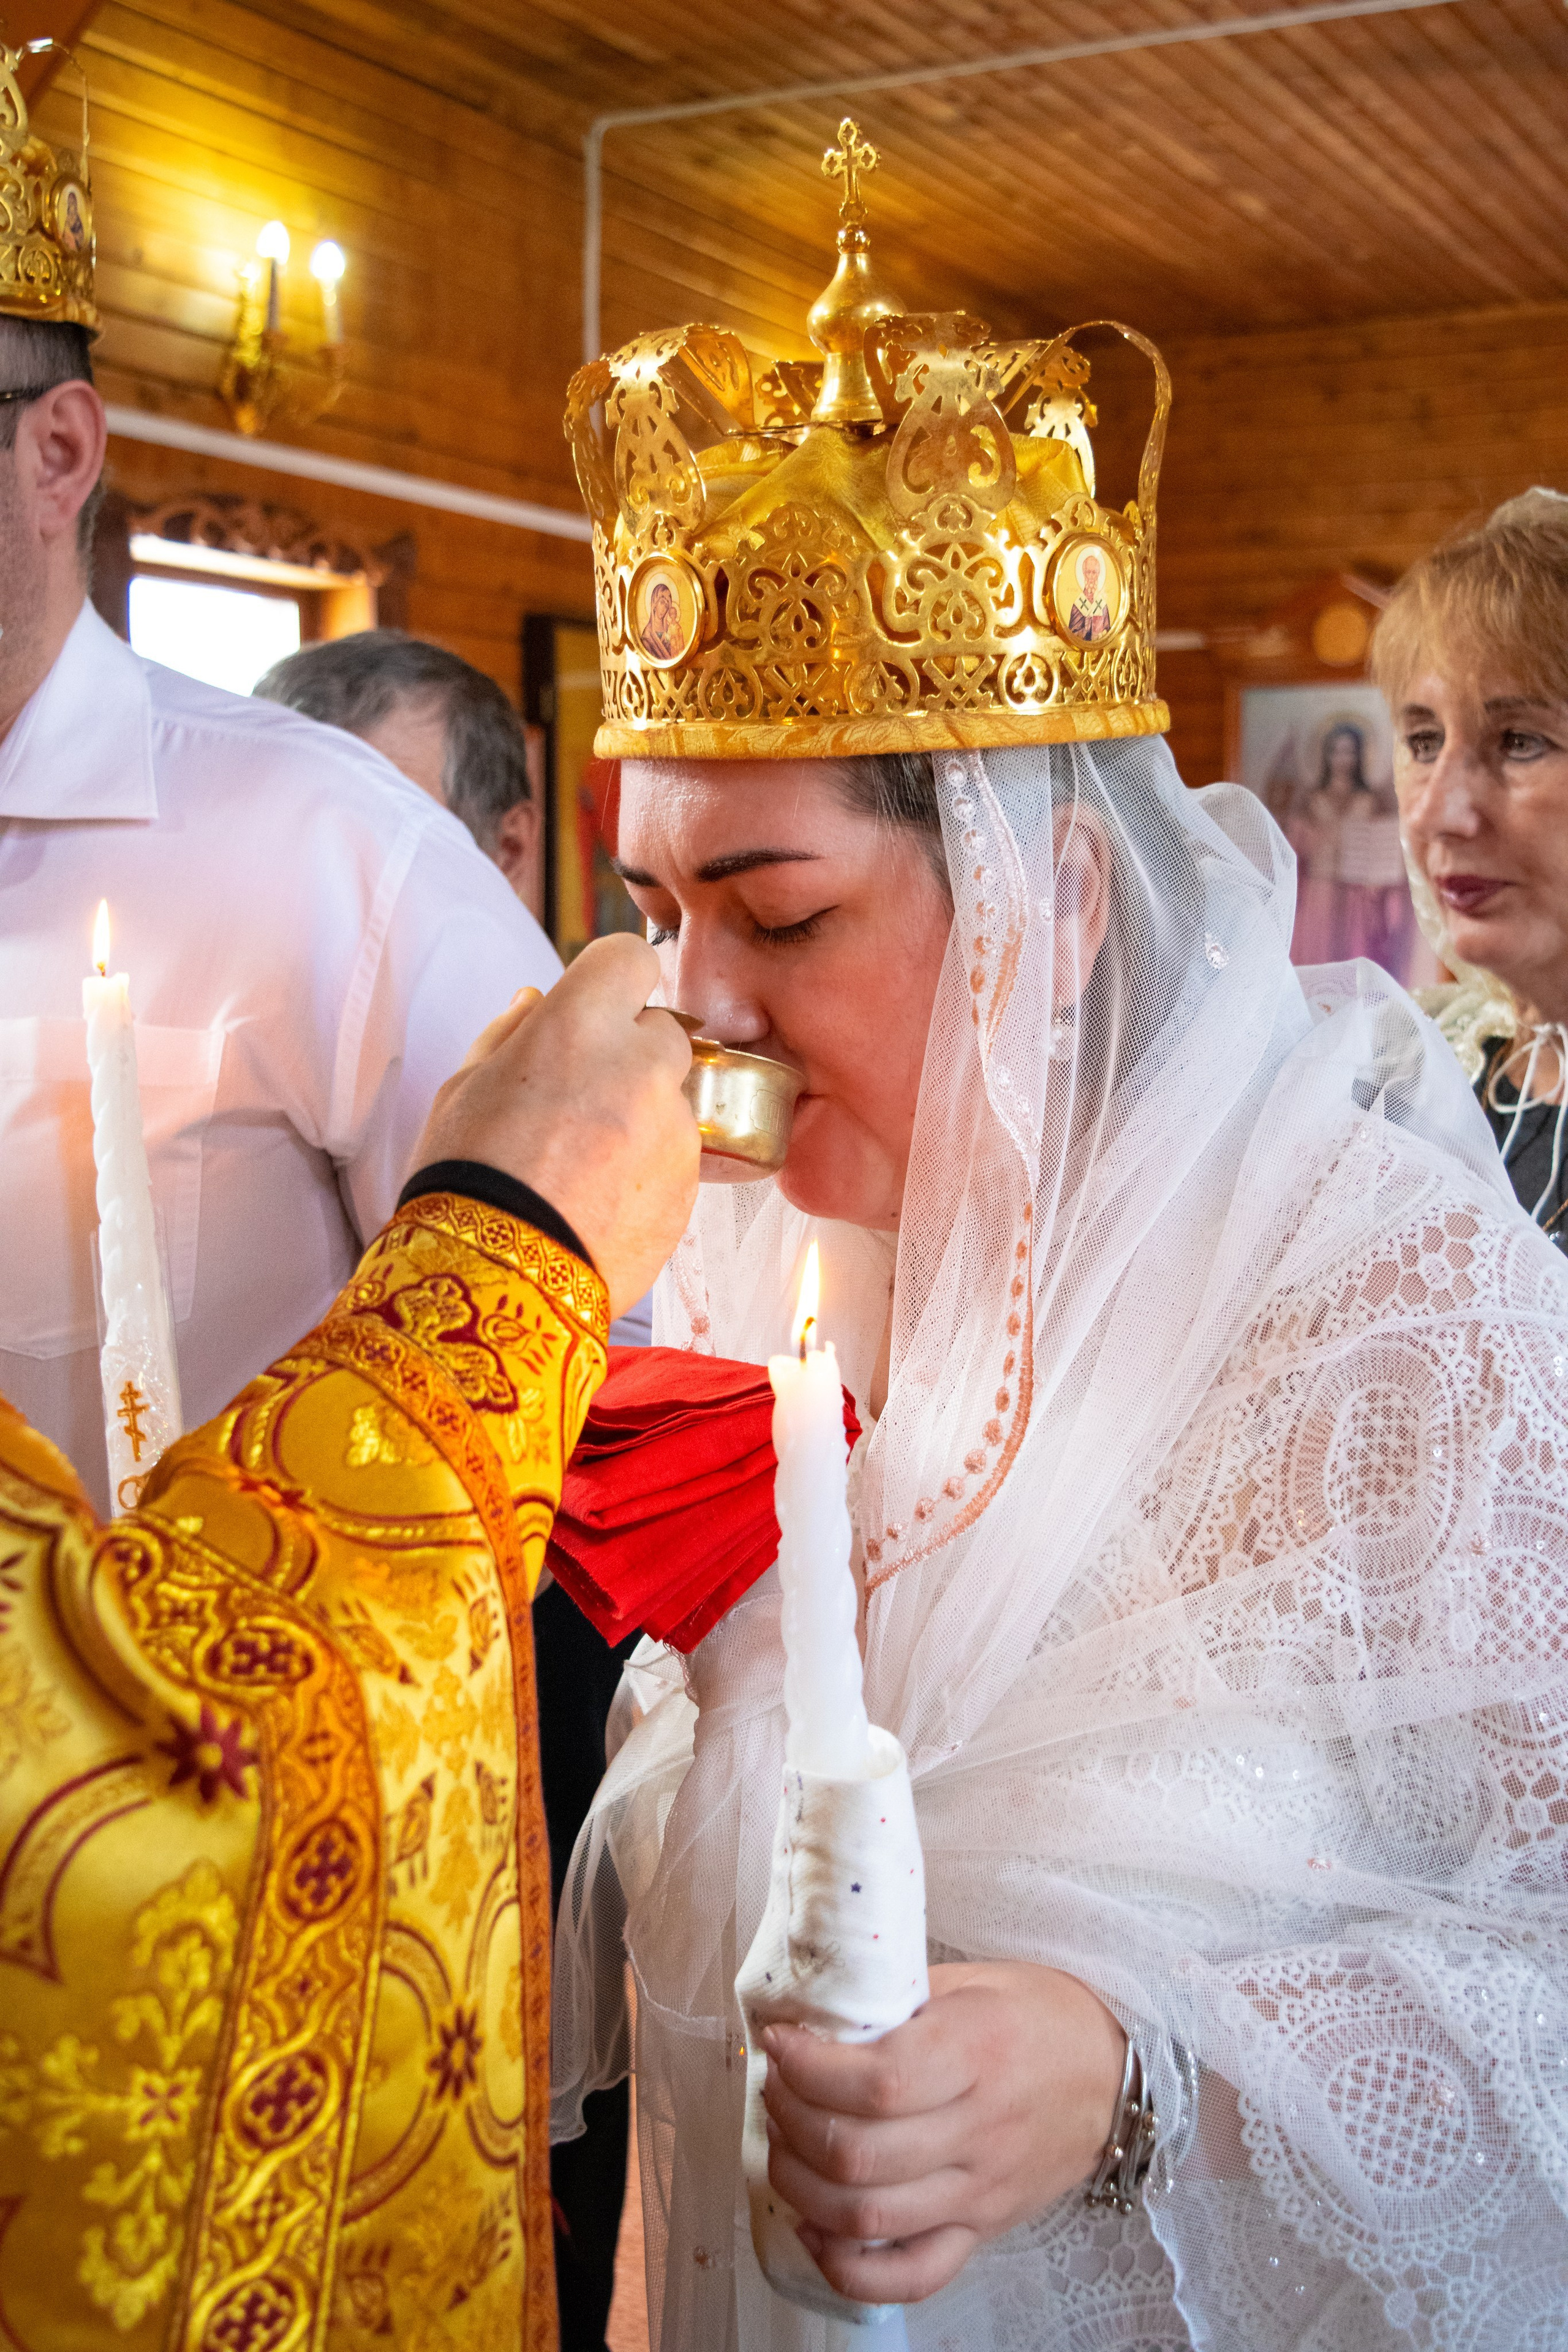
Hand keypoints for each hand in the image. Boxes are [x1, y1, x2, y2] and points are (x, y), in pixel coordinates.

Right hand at [410, 934, 697, 1315]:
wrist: (496, 1282)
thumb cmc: (468, 1180)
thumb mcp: (463, 1089)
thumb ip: (510, 1034)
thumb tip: (535, 1002)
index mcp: (579, 1025)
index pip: (631, 958)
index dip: (613, 982)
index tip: (596, 1008)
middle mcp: (642, 1066)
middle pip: (662, 1032)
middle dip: (631, 1054)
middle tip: (581, 1099)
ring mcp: (675, 1129)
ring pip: (672, 1100)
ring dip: (641, 1117)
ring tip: (582, 1167)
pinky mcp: (689, 1186)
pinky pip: (676, 1159)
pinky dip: (648, 1170)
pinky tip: (599, 1201)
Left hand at [762, 1960, 1124, 2305]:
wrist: (1115, 2073)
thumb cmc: (1039, 2015)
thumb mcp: (973, 1981)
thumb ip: (898, 1997)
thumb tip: (816, 2013)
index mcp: (978, 2053)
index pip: (877, 2082)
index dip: (809, 2067)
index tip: (780, 2042)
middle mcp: (981, 2130)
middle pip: (859, 2154)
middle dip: (792, 2120)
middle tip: (775, 2087)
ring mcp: (981, 2191)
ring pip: (868, 2217)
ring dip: (802, 2184)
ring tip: (783, 2144)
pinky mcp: (982, 2231)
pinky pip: (909, 2276)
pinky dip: (847, 2265)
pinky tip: (815, 2226)